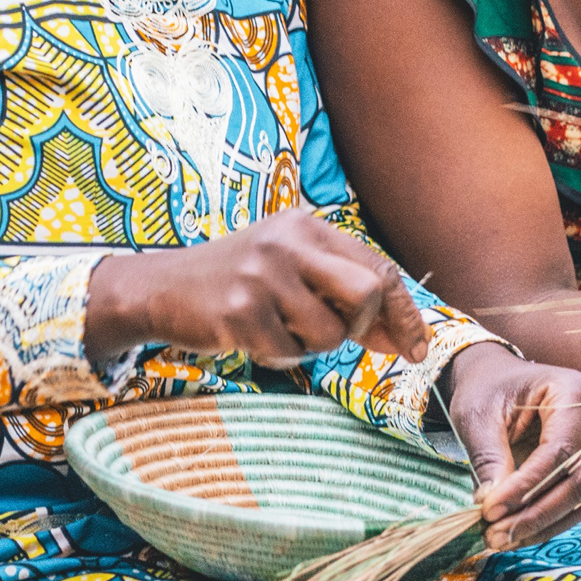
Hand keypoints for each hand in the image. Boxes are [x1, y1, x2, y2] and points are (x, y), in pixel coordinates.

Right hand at [85, 209, 431, 368]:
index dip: (404, 312)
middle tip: (331, 332)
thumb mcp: (291, 271)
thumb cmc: (237, 281)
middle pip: (367, 293)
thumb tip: (406, 339)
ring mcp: (263, 273)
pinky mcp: (240, 309)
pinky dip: (277, 355)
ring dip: (311, 346)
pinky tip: (250, 335)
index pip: (378, 267)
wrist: (162, 287)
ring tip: (277, 328)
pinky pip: (289, 353)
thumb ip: (343, 295)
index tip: (418, 349)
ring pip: (331, 333)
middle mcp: (288, 241)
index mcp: (306, 225)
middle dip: (361, 325)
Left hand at [445, 343, 580, 550]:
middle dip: (536, 513)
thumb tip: (493, 505)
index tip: (491, 510)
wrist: (493, 380)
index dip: (526, 486)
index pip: (558, 450)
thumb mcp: (478, 414)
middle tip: (496, 533)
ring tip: (503, 538)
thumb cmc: (487, 388)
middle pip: (577, 479)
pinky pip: (577, 504)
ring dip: (544, 525)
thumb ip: (488, 456)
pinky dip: (549, 522)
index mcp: (573, 391)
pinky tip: (519, 533)